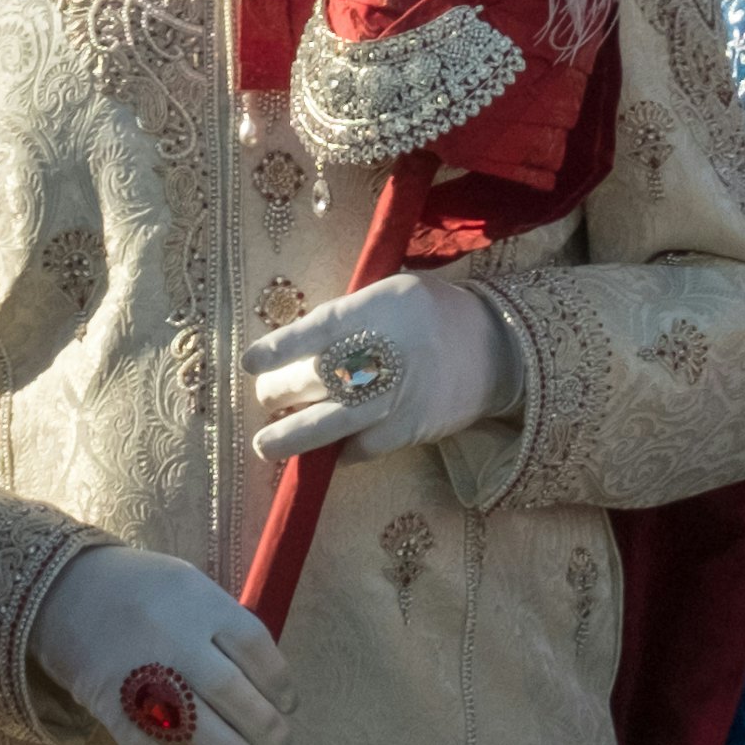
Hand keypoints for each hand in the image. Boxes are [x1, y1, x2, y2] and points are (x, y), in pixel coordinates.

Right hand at [31, 542, 289, 744]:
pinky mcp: (112, 706)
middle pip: (231, 690)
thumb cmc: (140, 589)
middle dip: (265, 725)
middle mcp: (174, 639)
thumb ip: (223, 623)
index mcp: (199, 603)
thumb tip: (268, 675)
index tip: (288, 704)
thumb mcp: (188, 585)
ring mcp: (142, 675)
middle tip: (278, 744)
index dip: (278, 681)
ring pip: (195, 725)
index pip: (254, 645)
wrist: (62, 591)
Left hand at [248, 270, 516, 463]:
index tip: (249, 362)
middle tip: (265, 398)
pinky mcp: (406, 430)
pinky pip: (358, 448)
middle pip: (311, 379)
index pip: (312, 331)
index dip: (276, 350)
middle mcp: (382, 353)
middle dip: (277, 392)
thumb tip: (297, 346)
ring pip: (326, 423)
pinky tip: (325, 450)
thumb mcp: (391, 293)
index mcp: (376, 309)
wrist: (496, 348)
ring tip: (265, 444)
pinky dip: (337, 452)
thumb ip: (348, 314)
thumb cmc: (433, 313)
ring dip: (290, 438)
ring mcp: (393, 396)